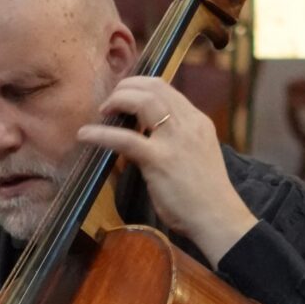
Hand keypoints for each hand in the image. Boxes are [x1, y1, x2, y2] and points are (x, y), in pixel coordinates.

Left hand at [76, 76, 253, 263]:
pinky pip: (125, 138)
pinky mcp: (159, 159)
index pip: (167, 89)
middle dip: (126, 87)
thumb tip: (145, 137)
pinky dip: (101, 133)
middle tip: (110, 102)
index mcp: (198, 122)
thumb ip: (175, 141)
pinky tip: (85, 135)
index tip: (124, 95)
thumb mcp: (195, 155)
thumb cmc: (207, 194)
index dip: (140, 86)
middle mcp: (188, 123)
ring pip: (142, 101)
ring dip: (117, 100)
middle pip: (153, 87)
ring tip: (102, 111)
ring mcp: (174, 140)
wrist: (219, 217)